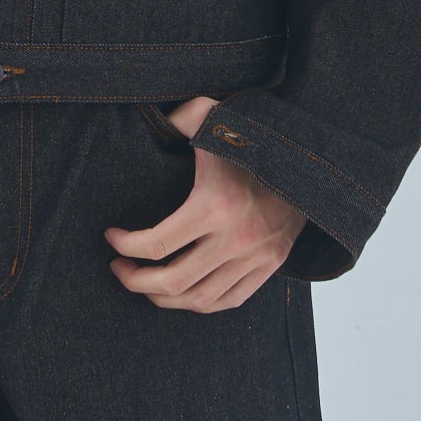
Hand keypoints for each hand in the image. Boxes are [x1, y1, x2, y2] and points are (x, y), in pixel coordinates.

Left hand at [104, 96, 307, 310]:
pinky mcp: (269, 267)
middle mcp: (236, 239)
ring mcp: (254, 258)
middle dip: (136, 280)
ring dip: (163, 298)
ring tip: (143, 283)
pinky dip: (198, 304)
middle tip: (118, 269)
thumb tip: (150, 122)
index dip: (126, 246)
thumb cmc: (254, 136)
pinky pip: (228, 301)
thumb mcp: (214, 116)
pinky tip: (180, 292)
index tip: (111, 237)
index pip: (158, 243)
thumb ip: (178, 117)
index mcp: (216, 204)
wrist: (309, 159)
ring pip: (199, 299)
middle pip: (173, 280)